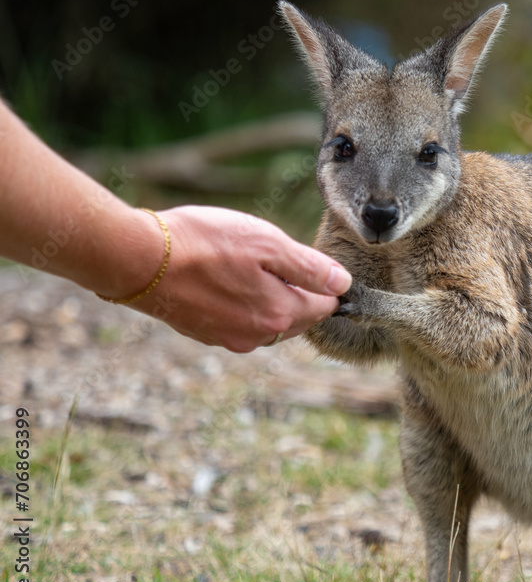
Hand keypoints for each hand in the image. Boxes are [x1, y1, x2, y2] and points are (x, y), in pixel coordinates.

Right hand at [128, 206, 351, 351]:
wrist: (137, 259)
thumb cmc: (203, 244)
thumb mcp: (266, 243)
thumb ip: (309, 267)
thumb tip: (343, 284)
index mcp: (281, 313)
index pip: (326, 306)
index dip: (326, 283)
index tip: (314, 262)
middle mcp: (259, 335)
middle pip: (299, 317)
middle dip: (300, 292)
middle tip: (281, 259)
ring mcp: (230, 339)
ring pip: (269, 320)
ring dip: (271, 298)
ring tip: (252, 266)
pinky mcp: (205, 334)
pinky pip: (240, 322)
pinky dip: (244, 304)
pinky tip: (228, 279)